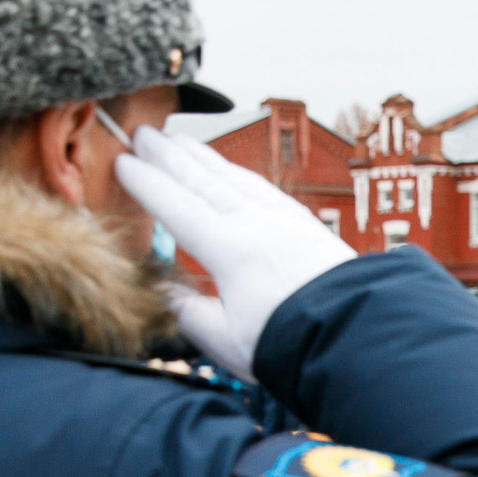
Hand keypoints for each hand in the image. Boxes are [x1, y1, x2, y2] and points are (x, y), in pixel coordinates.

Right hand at [115, 127, 355, 380]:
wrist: (355, 334)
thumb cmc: (290, 344)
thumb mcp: (225, 340)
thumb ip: (187, 314)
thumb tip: (162, 294)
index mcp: (228, 250)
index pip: (176, 207)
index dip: (146, 183)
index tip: (122, 162)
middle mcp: (255, 224)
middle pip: (202, 181)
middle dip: (169, 155)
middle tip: (143, 132)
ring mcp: (284, 220)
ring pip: (234, 177)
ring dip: (203, 158)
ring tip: (180, 141)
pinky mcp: (306, 226)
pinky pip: (264, 187)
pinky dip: (241, 174)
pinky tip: (234, 172)